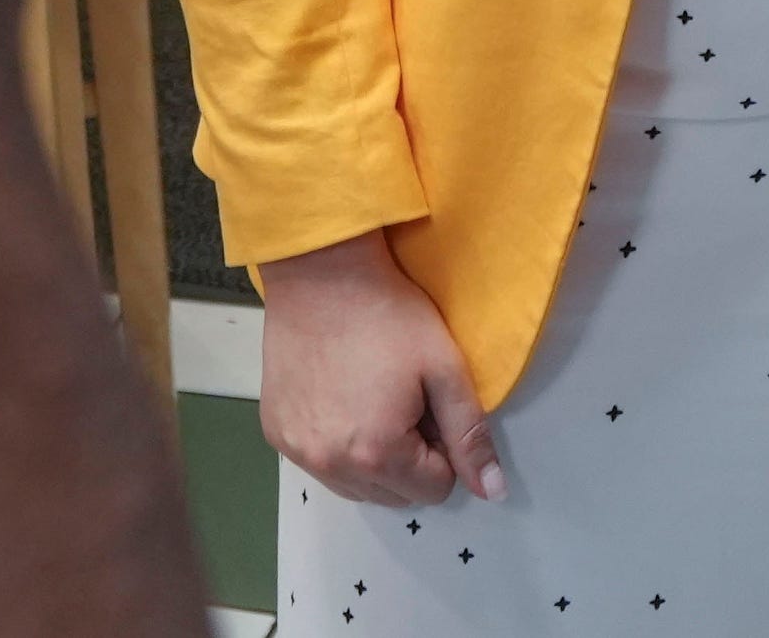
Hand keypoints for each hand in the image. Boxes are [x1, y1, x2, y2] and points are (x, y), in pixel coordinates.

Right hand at [261, 230, 501, 506]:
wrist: (321, 273)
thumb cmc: (389, 315)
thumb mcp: (444, 369)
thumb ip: (470, 436)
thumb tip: (493, 491)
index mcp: (377, 453)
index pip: (434, 489)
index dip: (443, 449)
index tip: (430, 405)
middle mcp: (330, 465)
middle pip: (394, 495)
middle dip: (410, 460)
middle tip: (403, 401)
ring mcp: (297, 452)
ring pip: (356, 487)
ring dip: (373, 460)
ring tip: (372, 400)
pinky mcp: (275, 432)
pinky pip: (320, 465)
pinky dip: (337, 447)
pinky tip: (339, 399)